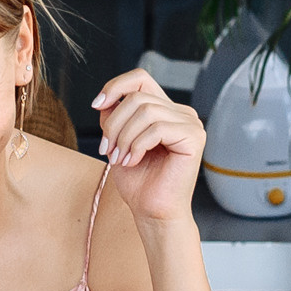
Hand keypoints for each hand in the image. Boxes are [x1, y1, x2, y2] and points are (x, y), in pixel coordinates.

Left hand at [89, 69, 203, 223]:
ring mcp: (191, 124)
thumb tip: (106, 98)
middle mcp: (182, 113)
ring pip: (145, 111)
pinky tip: (133, 161)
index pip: (140, 79)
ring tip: (119, 159)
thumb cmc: (138, 181)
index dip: (116, 86)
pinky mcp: (194, 137)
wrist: (152, 211)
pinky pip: (157, 128)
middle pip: (138, 97)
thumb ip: (115, 116)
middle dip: (114, 123)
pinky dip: (137, 145)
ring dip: (124, 137)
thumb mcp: (118, 140)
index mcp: (166, 110)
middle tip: (107, 150)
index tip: (96, 105)